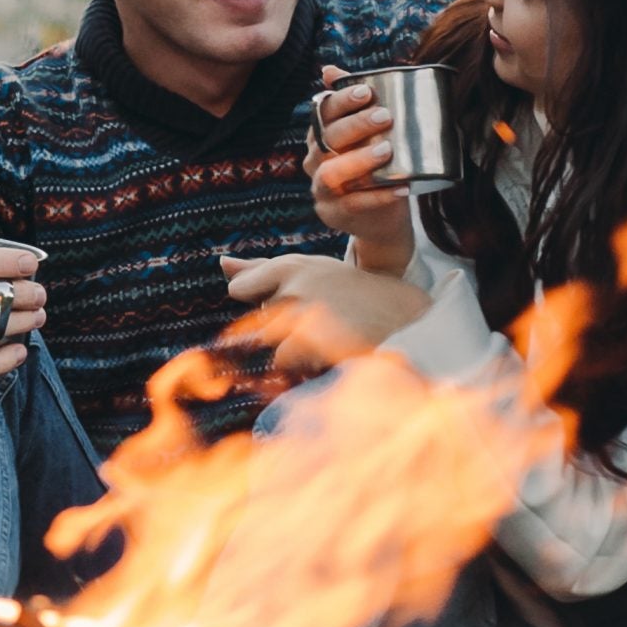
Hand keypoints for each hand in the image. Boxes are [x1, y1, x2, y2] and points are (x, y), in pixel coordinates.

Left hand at [222, 251, 429, 376]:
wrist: (404, 315)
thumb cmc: (348, 291)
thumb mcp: (308, 270)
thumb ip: (260, 270)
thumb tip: (222, 263)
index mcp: (290, 265)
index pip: (239, 289)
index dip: (262, 301)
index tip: (296, 301)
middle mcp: (294, 285)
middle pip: (259, 322)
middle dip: (284, 328)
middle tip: (323, 319)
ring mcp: (305, 314)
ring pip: (273, 344)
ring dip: (296, 348)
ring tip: (330, 335)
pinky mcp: (313, 342)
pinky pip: (286, 362)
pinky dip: (305, 363)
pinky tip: (332, 351)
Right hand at [306, 69, 416, 276]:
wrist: (382, 218)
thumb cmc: (378, 169)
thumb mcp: (369, 136)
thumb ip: (356, 105)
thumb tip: (328, 69)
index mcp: (320, 135)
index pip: (322, 113)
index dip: (342, 100)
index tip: (368, 91)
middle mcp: (314, 160)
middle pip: (327, 139)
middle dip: (356, 125)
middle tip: (387, 116)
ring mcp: (321, 188)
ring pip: (331, 173)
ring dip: (359, 161)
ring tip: (387, 151)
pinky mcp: (334, 213)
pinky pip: (352, 204)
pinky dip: (377, 196)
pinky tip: (401, 187)